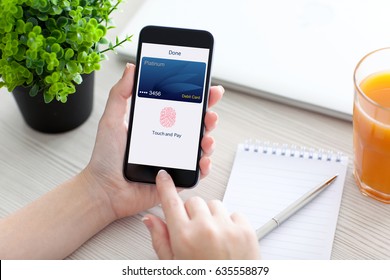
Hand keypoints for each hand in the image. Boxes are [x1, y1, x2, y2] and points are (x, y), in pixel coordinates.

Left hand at [83, 63, 223, 219]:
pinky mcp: (176, 178)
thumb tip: (132, 68)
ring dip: (209, 139)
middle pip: (196, 125)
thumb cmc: (105, 157)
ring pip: (200, 147)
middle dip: (208, 116)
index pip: (181, 107)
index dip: (197, 97)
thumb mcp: (111, 119)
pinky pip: (196, 171)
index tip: (207, 87)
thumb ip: (121, 93)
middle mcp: (168, 139)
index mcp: (157, 124)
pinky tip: (203, 159)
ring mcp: (174, 159)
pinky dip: (204, 165)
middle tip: (210, 112)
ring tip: (206, 136)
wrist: (104, 189)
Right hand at [142, 170, 259, 259]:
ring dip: (211, 216)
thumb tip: (150, 220)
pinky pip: (234, 213)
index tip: (164, 176)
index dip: (165, 186)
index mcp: (184, 237)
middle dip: (191, 213)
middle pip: (193, 201)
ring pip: (214, 204)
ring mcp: (227, 228)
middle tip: (194, 231)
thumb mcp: (173, 265)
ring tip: (212, 237)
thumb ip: (160, 240)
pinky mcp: (246, 230)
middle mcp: (205, 228)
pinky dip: (230, 223)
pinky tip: (227, 239)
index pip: (170, 201)